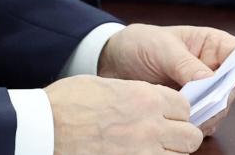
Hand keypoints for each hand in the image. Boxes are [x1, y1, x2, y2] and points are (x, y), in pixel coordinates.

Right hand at [46, 75, 202, 154]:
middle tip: (163, 138)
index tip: (166, 117)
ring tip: (147, 149)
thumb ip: (134, 95)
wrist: (44, 127)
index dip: (176, 113)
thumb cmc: (67, 103)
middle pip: (190, 136)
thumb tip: (145, 103)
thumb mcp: (106, 86)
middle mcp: (151, 127)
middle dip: (180, 137)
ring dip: (168, 153)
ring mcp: (142, 153)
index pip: (185, 107)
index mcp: (146, 98)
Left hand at [99, 24, 234, 135]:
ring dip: (208, 115)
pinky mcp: (192, 105)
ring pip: (221, 107)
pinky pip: (206, 120)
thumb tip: (210, 80)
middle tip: (198, 106)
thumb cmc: (139, 43)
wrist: (113, 60)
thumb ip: (185, 64)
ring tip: (186, 116)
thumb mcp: (162, 48)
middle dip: (218, 99)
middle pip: (234, 87)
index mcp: (211, 44)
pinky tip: (182, 123)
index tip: (223, 84)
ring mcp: (203, 88)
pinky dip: (198, 124)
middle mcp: (212, 66)